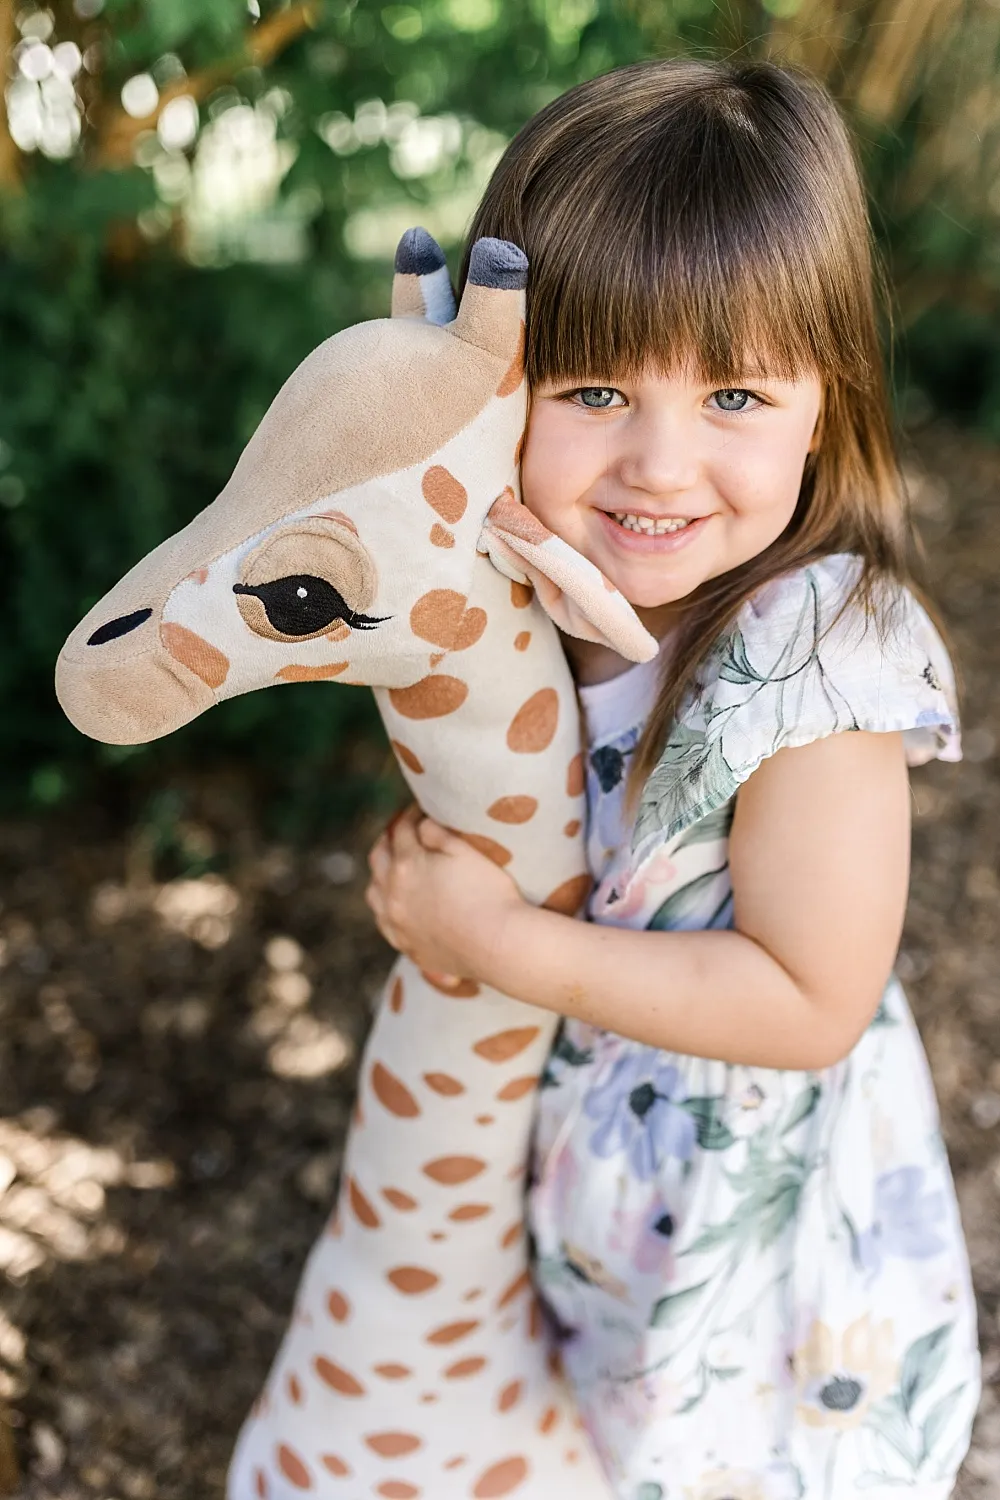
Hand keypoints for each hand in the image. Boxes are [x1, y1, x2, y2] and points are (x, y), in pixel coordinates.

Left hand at [365, 805, 524, 987]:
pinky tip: (395, 906)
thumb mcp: (466, 851)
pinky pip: (384, 923)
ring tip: (391, 867)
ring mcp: (397, 923)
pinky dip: (385, 908)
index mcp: (407, 864)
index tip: (420, 809)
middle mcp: (393, 893)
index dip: (411, 815)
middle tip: (400, 831)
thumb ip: (438, 833)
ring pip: (374, 892)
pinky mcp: (406, 946)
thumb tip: (421, 823)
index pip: (402, 830)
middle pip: (379, 858)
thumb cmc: (489, 893)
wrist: (498, 946)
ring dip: (380, 874)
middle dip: (388, 839)